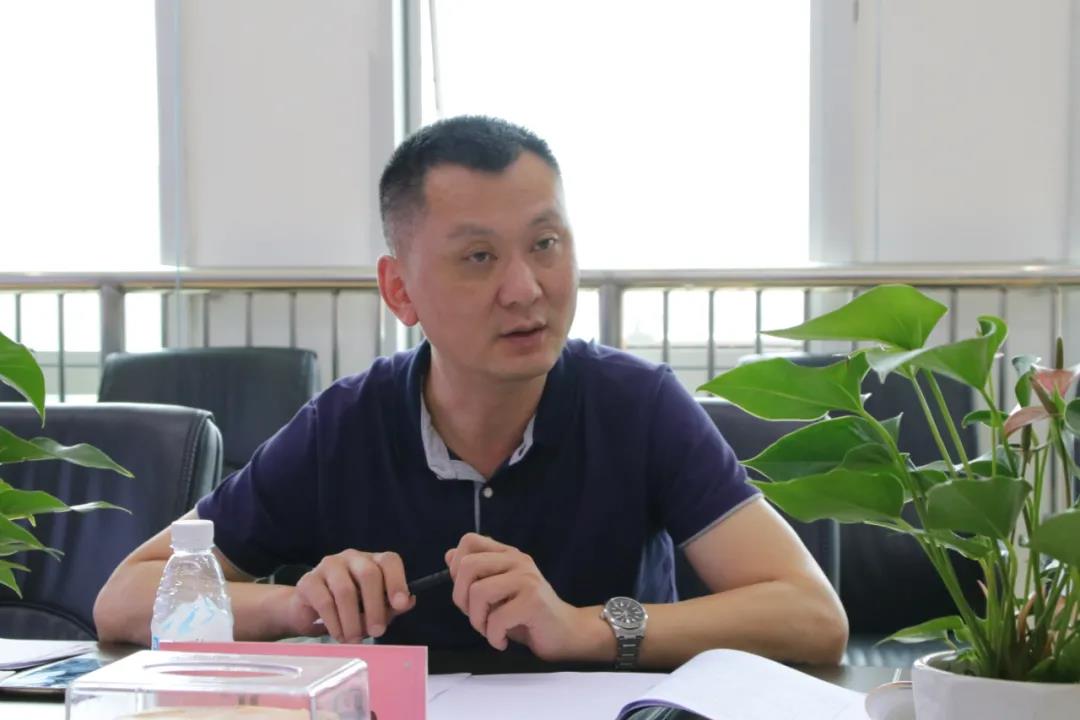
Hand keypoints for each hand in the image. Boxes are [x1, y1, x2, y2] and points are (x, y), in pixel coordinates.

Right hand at [286, 550, 415, 642]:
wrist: (309, 612)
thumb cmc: (349, 609)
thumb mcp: (373, 609)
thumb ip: (391, 606)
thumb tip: (408, 602)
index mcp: (373, 562)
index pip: (389, 561)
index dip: (397, 582)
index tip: (401, 605)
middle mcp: (352, 558)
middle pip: (369, 574)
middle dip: (375, 606)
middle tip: (377, 632)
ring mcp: (329, 566)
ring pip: (345, 590)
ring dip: (352, 620)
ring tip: (354, 639)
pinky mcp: (309, 580)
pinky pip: (324, 601)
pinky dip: (335, 623)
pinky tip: (339, 635)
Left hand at [446, 533, 592, 660]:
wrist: (564, 633)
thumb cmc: (526, 615)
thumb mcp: (497, 592)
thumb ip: (476, 575)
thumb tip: (450, 555)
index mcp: (507, 555)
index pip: (469, 541)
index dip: (457, 567)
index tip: (467, 591)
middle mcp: (517, 561)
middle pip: (468, 565)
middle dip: (461, 598)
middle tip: (476, 616)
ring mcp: (527, 579)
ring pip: (479, 592)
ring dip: (477, 621)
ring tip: (490, 630)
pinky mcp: (533, 601)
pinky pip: (497, 618)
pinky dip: (493, 636)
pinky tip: (502, 641)